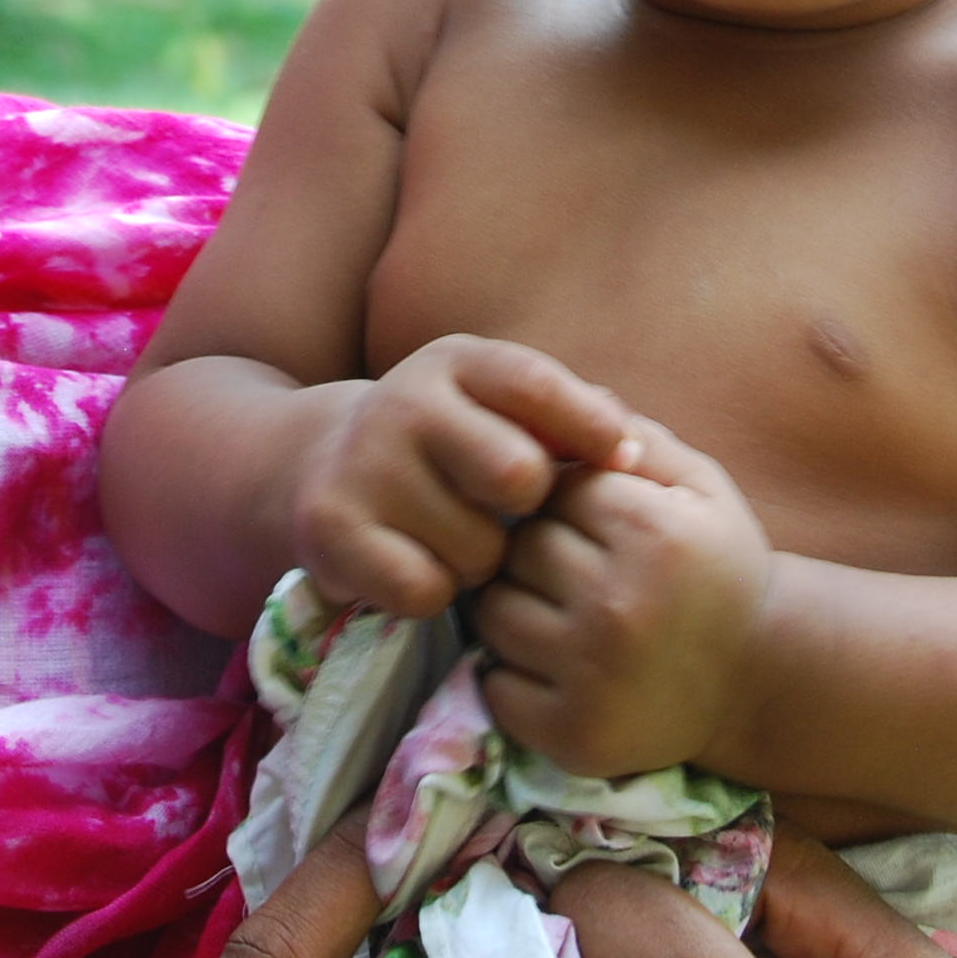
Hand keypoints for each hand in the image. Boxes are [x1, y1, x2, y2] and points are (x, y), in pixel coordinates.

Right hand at [292, 335, 635, 619]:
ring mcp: (362, 463)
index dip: (591, 427)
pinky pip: (425, 589)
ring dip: (478, 561)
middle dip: (527, 510)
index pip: (536, 386)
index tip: (623, 461)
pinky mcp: (331, 525)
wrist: (323, 462)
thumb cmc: (451, 445)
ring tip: (452, 538)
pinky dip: (433, 594)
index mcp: (456, 363)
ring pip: (476, 549)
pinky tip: (416, 565)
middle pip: (516, 475)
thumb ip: (571, 416)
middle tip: (507, 513)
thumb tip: (633, 451)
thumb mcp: (502, 408)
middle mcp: (403, 402)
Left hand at [475, 426, 772, 777]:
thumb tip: (574, 400)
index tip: (599, 527)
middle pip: (518, 549)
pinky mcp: (572, 735)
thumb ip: (638, 436)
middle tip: (577, 574)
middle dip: (538, 554)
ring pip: (494, 613)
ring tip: (563, 616)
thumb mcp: (702, 488)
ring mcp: (593, 677)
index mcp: (654, 535)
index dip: (568, 503)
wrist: (760, 680)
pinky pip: (495, 684)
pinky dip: (512, 675)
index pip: (553, 489)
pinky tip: (558, 667)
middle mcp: (621, 606)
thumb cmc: (719, 569)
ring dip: (515, 609)